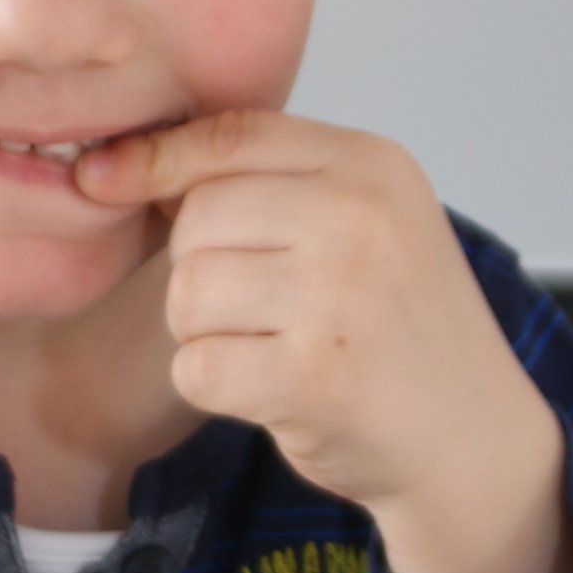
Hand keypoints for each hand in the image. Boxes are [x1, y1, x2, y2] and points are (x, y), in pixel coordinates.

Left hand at [76, 110, 572, 572]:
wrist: (472, 438)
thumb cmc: (394, 325)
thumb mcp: (361, 223)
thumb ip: (266, 184)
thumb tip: (116, 166)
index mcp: (372, 166)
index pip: (232, 134)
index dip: (154, 157)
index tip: (100, 178)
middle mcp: (361, 220)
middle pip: (197, 217)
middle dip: (197, 266)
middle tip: (252, 306)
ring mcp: (340, 298)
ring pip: (187, 293)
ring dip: (203, 331)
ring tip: (268, 346)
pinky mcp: (313, 378)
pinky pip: (196, 367)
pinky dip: (213, 385)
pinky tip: (270, 389)